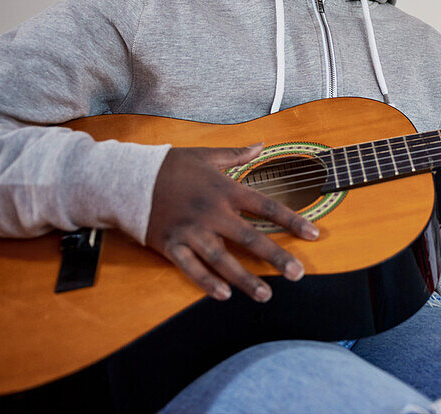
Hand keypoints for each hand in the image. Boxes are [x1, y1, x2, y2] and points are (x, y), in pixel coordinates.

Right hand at [145, 144, 319, 302]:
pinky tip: (224, 295)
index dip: (292, 221)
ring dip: (245, 279)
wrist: (127, 177)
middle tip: (298, 274)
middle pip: (250, 238)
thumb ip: (236, 154)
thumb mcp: (206, 155)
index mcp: (225, 190)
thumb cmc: (170, 165)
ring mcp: (191, 231)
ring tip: (266, 295)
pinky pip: (191, 268)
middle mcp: (212, 212)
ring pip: (223, 260)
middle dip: (276, 257)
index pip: (266, 207)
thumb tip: (261, 145)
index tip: (314, 234)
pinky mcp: (170, 245)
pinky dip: (207, 283)